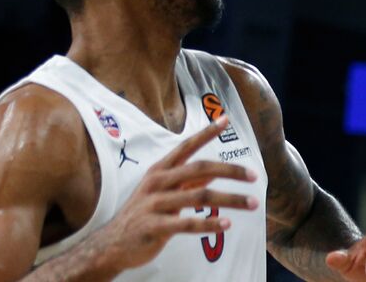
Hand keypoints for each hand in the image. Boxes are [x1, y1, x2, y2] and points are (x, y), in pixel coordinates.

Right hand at [93, 117, 258, 272]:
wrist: (110, 245)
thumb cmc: (141, 215)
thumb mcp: (162, 193)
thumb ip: (186, 183)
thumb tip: (212, 176)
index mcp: (160, 170)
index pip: (187, 146)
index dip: (206, 133)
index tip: (225, 120)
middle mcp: (157, 182)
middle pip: (200, 169)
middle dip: (231, 171)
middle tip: (255, 176)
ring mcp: (154, 204)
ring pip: (200, 197)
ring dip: (230, 200)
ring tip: (252, 204)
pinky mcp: (154, 226)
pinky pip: (187, 224)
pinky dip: (209, 224)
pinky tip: (227, 224)